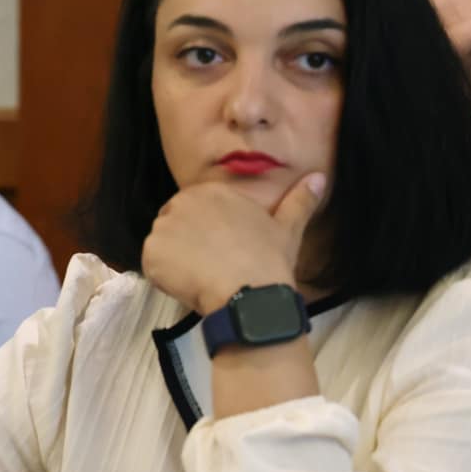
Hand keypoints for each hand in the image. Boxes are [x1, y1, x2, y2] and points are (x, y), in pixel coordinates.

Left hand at [141, 175, 325, 314]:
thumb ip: (299, 200)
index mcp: (210, 192)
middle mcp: (181, 202)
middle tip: (212, 265)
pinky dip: (165, 277)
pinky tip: (189, 285)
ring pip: (163, 245)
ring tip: (203, 276)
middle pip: (175, 225)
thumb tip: (319, 177)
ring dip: (176, 260)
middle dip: (188, 244)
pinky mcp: (150, 253)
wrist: (251, 294)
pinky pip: (152, 265)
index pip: (194, 210)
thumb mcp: (288, 227)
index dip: (206, 234)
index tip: (222, 251)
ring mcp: (162, 227)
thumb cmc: (269, 260)